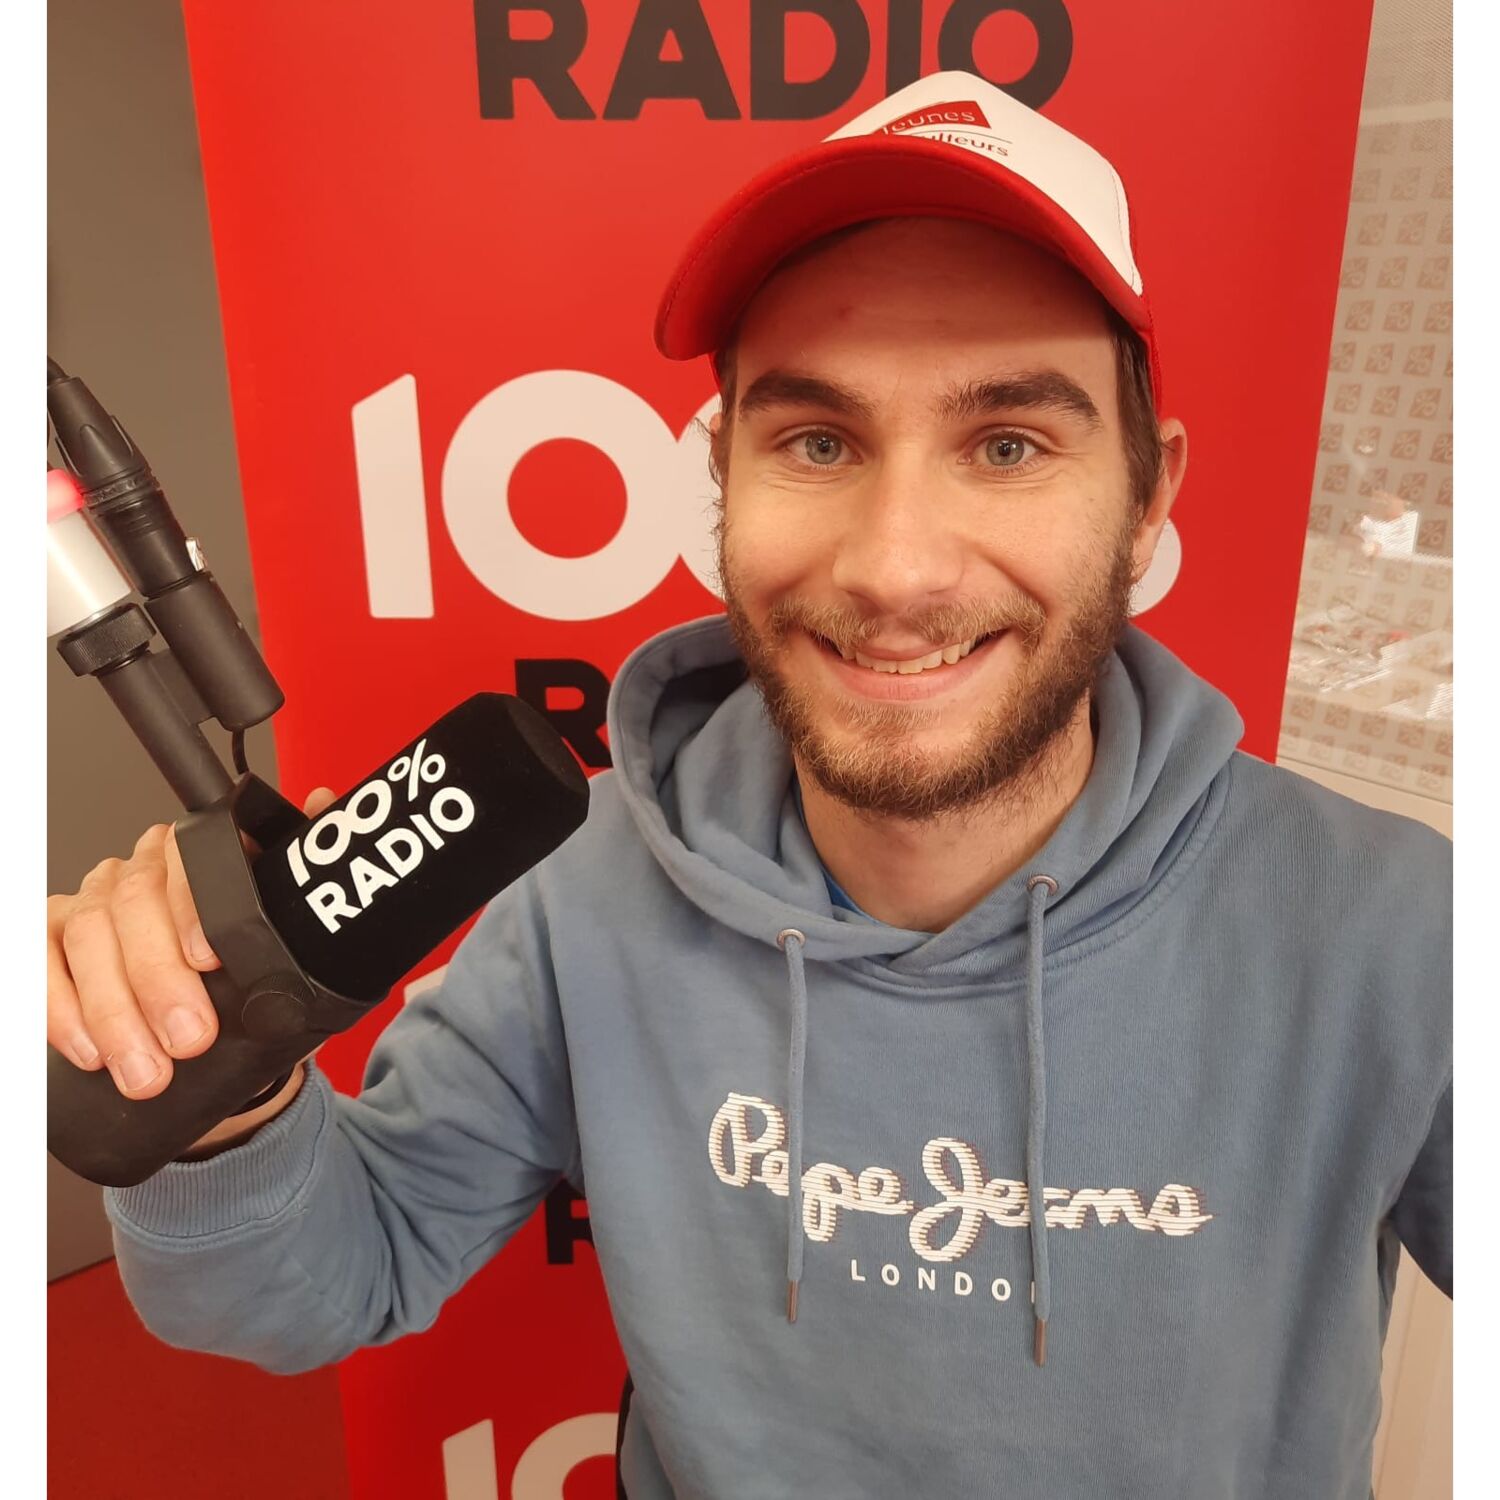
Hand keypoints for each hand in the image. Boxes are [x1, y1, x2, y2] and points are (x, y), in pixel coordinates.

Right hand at [47, 788, 336, 1099]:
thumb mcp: (285, 927)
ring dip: (115, 1014)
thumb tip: (321, 801)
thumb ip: (297, 867)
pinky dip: (62, 1012)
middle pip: (134, 906)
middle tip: (188, 1040)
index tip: (211, 962)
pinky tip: (91, 1052)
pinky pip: (41, 965)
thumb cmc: (248, 966)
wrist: (215, 1019)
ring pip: (89, 940)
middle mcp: (139, 869)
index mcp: (196, 855)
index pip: (187, 859)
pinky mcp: (53, 940)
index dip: (195, 908)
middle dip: (159, 981)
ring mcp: (91, 902)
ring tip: (147, 1070)